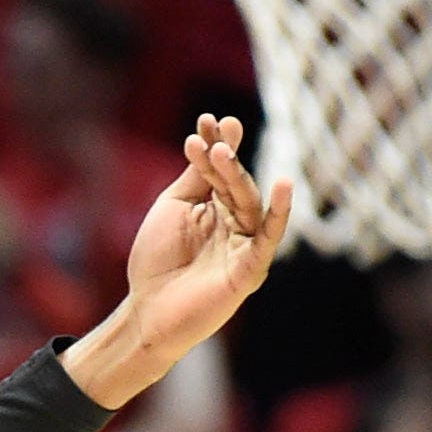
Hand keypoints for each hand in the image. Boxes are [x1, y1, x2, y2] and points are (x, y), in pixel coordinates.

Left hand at [72, 116, 291, 405]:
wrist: (146, 311)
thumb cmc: (156, 261)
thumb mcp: (173, 209)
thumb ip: (194, 179)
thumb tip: (212, 141)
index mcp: (216, 207)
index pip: (219, 170)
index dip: (214, 145)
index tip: (207, 119)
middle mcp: (235, 222)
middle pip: (235, 183)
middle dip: (224, 158)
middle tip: (214, 134)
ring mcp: (244, 244)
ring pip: (247, 203)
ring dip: (236, 177)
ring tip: (222, 152)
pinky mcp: (250, 268)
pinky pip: (268, 238)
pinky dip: (279, 213)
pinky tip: (284, 186)